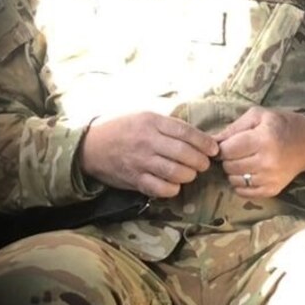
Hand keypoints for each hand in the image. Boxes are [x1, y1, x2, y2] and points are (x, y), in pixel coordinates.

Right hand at [80, 111, 217, 197]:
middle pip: (184, 153)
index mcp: (152, 122)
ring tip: (191, 173)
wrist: (91, 146)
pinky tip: (175, 185)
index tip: (214, 149)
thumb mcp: (145, 116)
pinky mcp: (134, 179)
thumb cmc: (123, 128)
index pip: (186, 132)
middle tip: (204, 164)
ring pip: (175, 172)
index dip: (204, 142)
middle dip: (201, 161)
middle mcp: (147, 141)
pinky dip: (172, 189)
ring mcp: (140, 161)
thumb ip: (168, 125)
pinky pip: (159, 188)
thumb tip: (198, 135)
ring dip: (189, 175)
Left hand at [213, 107, 304, 197]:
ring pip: (234, 180)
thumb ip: (233, 128)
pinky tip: (250, 172)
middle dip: (228, 158)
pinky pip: (244, 193)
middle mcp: (267, 162)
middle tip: (238, 151)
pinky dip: (241, 184)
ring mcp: (270, 179)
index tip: (227, 143)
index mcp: (263, 139)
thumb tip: (211, 142)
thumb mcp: (258, 116)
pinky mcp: (272, 190)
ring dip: (234, 171)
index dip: (222, 147)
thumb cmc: (281, 125)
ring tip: (245, 161)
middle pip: (229, 166)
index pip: (227, 150)